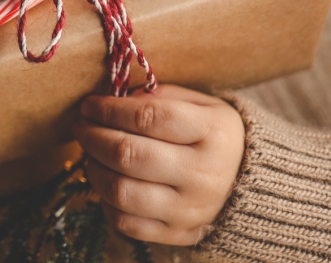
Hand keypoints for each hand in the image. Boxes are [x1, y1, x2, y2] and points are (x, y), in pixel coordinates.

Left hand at [72, 85, 245, 245]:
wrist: (250, 186)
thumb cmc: (213, 136)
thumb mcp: (201, 105)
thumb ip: (161, 96)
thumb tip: (118, 99)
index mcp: (213, 133)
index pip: (149, 118)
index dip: (109, 109)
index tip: (89, 104)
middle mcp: (204, 174)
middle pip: (128, 155)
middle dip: (92, 136)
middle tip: (80, 126)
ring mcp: (191, 209)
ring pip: (121, 192)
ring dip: (93, 168)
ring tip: (90, 154)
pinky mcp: (179, 234)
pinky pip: (126, 223)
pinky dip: (105, 201)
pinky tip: (106, 181)